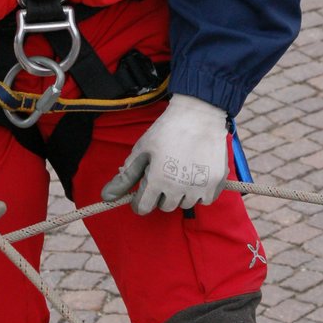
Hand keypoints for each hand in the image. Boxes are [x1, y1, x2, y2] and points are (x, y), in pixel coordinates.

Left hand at [101, 95, 229, 214]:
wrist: (199, 114)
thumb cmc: (166, 130)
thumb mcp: (141, 150)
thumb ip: (125, 176)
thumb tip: (106, 197)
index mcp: (157, 180)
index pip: (143, 208)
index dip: (139, 200)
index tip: (144, 191)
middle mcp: (179, 188)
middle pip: (165, 207)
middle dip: (161, 194)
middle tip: (165, 173)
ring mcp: (200, 187)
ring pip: (185, 204)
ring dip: (181, 193)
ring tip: (181, 171)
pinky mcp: (216, 184)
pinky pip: (205, 200)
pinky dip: (200, 192)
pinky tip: (196, 174)